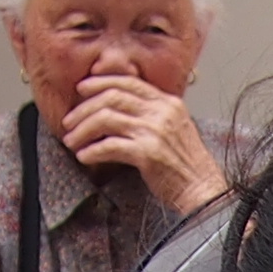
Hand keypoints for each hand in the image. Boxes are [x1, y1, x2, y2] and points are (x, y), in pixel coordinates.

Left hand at [59, 70, 226, 216]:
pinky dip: (92, 151)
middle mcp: (161, 112)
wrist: (202, 189)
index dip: (101, 83)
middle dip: (84, 108)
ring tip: (72, 141)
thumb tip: (118, 109)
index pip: (128, 82)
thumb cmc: (187, 164)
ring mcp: (154, 132)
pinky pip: (109, 146)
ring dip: (83, 130)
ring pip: (106, 119)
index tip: (83, 89)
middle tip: (70, 121)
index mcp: (168, 103)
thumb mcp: (175, 128)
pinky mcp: (147, 153)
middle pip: (112, 98)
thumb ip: (153, 114)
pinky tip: (84, 156)